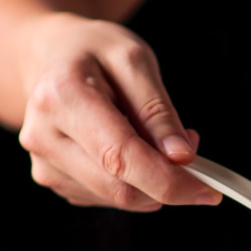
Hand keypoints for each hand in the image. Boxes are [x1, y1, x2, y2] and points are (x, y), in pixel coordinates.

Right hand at [16, 12, 220, 210]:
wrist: (48, 56)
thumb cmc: (93, 52)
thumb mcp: (134, 60)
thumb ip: (158, 111)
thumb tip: (181, 158)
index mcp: (62, 97)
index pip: (121, 156)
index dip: (169, 181)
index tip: (208, 191)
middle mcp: (43, 135)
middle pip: (120, 187)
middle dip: (168, 181)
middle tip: (189, 151)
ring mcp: (43, 161)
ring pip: (116, 198)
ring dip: (151, 181)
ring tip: (154, 139)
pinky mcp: (51, 178)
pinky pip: (106, 197)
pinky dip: (132, 182)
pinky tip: (129, 150)